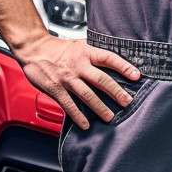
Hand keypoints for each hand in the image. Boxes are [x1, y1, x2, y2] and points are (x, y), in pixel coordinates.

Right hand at [13, 34, 141, 128]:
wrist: (34, 48)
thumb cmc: (60, 49)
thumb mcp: (80, 46)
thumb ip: (94, 55)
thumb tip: (115, 66)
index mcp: (86, 52)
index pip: (109, 58)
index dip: (124, 66)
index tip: (137, 76)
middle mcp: (78, 65)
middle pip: (101, 79)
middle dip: (116, 92)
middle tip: (128, 102)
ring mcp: (67, 78)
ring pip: (86, 94)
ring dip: (100, 107)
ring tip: (110, 117)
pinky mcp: (55, 88)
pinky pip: (68, 104)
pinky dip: (77, 116)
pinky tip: (85, 125)